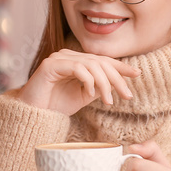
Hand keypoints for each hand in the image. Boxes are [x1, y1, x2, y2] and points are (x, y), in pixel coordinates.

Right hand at [18, 49, 139, 115]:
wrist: (33, 115)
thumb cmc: (55, 106)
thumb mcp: (83, 96)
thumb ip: (98, 87)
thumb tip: (118, 82)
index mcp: (76, 61)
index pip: (102, 60)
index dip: (120, 66)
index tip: (137, 74)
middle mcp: (67, 55)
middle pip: (100, 61)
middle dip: (117, 78)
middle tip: (127, 95)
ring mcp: (58, 58)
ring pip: (91, 64)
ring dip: (104, 83)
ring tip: (109, 101)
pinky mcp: (51, 65)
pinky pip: (77, 67)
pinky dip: (88, 80)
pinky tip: (91, 93)